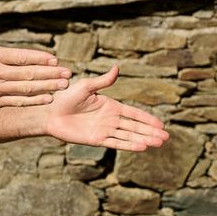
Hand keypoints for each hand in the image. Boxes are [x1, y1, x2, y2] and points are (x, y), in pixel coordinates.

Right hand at [0, 7, 70, 109]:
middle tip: (67, 73)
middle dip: (50, 73)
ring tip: (63, 85)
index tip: (54, 59)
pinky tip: (47, 98)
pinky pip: (18, 102)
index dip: (39, 58)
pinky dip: (33, 101)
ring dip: (47, 87)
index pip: (19, 57)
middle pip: (27, 74)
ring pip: (26, 88)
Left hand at [43, 65, 168, 150]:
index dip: (147, 119)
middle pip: (135, 127)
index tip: (161, 125)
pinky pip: (116, 143)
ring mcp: (104, 130)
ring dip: (144, 139)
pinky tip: (141, 147)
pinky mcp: (96, 139)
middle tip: (166, 138)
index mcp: (110, 106)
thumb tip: (117, 68)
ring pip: (128, 136)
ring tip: (158, 143)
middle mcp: (110, 119)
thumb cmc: (65, 97)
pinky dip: (129, 145)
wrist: (50, 112)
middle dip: (151, 132)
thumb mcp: (86, 86)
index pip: (134, 113)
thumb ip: (103, 81)